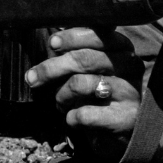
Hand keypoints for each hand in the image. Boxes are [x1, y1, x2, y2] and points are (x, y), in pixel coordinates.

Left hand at [25, 27, 144, 155]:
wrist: (122, 128)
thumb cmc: (98, 89)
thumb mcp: (91, 65)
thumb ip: (76, 49)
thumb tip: (52, 41)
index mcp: (122, 47)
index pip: (97, 35)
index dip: (71, 37)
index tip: (52, 44)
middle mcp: (131, 65)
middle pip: (84, 59)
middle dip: (51, 68)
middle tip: (32, 78)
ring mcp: (130, 92)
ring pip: (80, 84)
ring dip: (61, 95)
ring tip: (59, 102)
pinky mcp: (126, 118)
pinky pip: (85, 114)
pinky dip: (70, 117)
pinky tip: (72, 118)